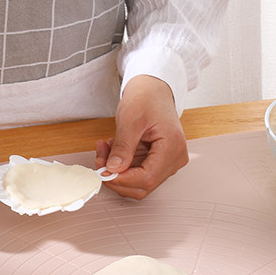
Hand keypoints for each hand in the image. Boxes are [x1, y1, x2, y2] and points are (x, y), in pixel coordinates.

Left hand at [94, 75, 187, 198]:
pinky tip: (114, 151)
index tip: (104, 171)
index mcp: (172, 147)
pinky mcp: (159, 162)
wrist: (153, 90)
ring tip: (106, 150)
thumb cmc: (147, 98)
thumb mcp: (130, 120)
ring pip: (139, 182)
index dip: (122, 179)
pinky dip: (122, 167)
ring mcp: (168, 162)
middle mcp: (175, 158)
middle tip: (100, 160)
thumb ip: (123, 147)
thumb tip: (113, 169)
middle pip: (144, 184)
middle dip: (118, 176)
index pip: (147, 177)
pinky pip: (138, 173)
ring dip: (118, 172)